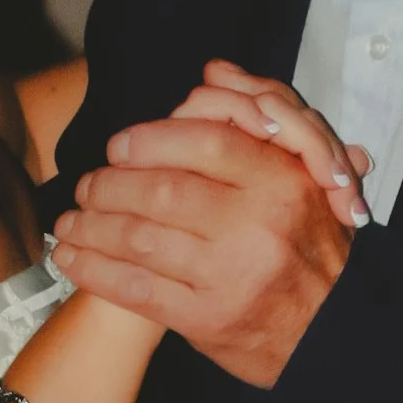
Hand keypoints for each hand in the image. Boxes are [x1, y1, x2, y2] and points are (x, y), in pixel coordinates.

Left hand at [53, 62, 357, 387]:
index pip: (207, 142)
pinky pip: (137, 288)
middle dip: (110, 186)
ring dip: (91, 227)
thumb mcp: (306, 178)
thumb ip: (259, 126)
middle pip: (163, 190)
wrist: (333, 332)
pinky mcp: (208, 318)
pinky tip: (71, 258)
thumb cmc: (311, 247)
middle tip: (86, 185)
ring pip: (140, 238)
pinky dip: (94, 271)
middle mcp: (258, 226)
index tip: (119, 147)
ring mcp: (231, 275)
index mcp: (284, 182)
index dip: (151, 139)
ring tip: (69, 221)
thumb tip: (212, 70)